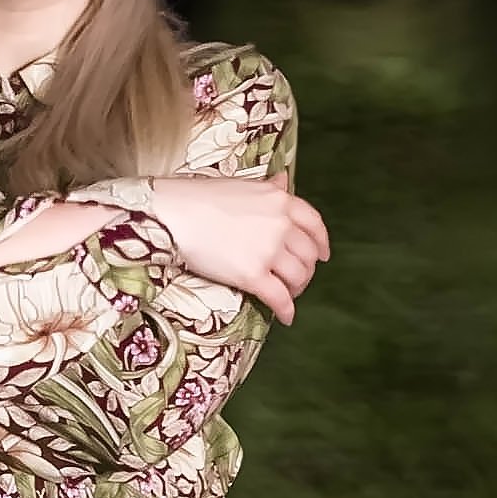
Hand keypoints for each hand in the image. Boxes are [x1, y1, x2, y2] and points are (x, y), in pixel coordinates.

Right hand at [129, 173, 330, 323]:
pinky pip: (280, 298)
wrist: (173, 213)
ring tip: (287, 295)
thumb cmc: (200, 197)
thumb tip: (284, 180)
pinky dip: (286, 311)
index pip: (314, 223)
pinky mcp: (253, 275)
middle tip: (297, 280)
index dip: (321, 242)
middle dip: (306, 270)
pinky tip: (285, 317)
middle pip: (308, 254)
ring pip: (298, 277)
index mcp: (280, 200)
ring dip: (297, 290)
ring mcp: (268, 250)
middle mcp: (280, 224)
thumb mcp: (243, 185)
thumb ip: (268, 188)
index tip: (323, 254)